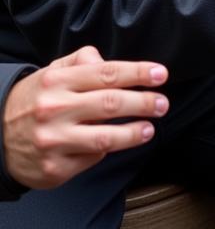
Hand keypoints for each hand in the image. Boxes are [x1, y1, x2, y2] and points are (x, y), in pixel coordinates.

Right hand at [3, 47, 168, 189]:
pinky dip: (105, 151)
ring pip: (105, 138)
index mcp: (58, 81)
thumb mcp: (54, 71)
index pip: (108, 73)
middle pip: (110, 103)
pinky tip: (112, 144)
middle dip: (144, 103)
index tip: (161, 75)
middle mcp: (54, 110)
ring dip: (134, 133)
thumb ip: (84, 60)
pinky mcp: (53, 168)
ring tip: (150, 128)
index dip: (139, 73)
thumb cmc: (37, 98)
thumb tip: (112, 62)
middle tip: (162, 103)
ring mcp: (53, 141)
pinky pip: (90, 159)